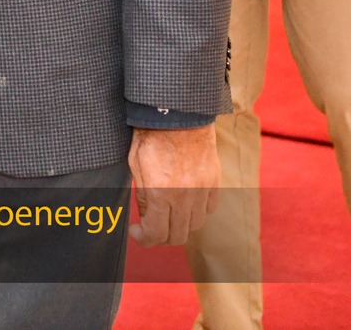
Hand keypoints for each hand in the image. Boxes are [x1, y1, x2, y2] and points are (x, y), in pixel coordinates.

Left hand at [128, 125, 219, 245]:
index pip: (156, 234)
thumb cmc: (151, 135)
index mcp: (160, 193)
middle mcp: (184, 196)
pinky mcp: (214, 181)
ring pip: (195, 225)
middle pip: (177, 236)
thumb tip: (147, 218)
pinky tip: (186, 201)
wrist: (177, 112)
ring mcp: (202, 190)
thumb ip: (143, 196)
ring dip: (180, 224)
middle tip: (151, 226)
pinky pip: (209, 208)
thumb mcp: (136, 165)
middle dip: (161, 237)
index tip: (137, 231)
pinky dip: (198, 211)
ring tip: (169, 212)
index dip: (143, 239)